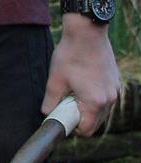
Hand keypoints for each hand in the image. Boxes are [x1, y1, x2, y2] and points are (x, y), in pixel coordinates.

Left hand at [43, 17, 120, 136]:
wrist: (87, 32)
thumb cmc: (70, 55)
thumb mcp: (55, 80)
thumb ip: (51, 101)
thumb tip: (46, 113)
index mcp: (95, 102)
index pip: (86, 130)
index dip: (72, 130)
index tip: (62, 119)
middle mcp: (110, 98)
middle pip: (96, 123)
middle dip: (80, 120)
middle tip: (65, 106)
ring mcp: (115, 89)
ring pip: (102, 111)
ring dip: (88, 109)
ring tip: (74, 94)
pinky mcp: (115, 81)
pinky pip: (106, 98)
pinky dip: (95, 99)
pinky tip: (83, 85)